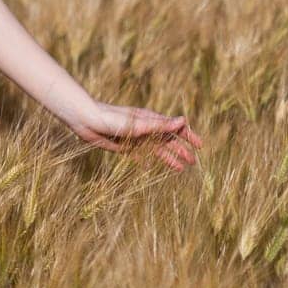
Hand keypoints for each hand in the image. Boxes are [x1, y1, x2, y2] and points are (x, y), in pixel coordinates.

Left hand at [63, 101, 203, 169]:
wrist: (86, 121)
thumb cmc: (112, 119)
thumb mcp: (139, 124)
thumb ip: (161, 125)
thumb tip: (184, 120)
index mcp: (152, 120)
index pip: (175, 128)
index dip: (188, 136)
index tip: (200, 147)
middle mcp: (146, 129)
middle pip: (168, 141)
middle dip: (182, 150)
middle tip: (193, 162)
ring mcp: (136, 138)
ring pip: (157, 150)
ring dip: (169, 158)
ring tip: (181, 169)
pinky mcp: (125, 146)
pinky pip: (141, 156)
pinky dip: (149, 161)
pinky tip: (154, 169)